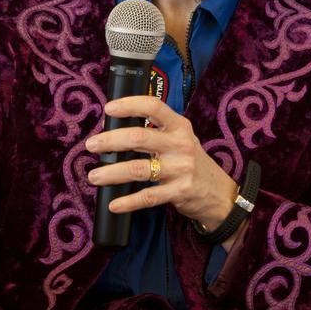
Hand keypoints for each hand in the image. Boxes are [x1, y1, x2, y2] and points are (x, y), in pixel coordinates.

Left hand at [84, 95, 239, 232]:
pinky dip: (128, 202)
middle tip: (91, 145)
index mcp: (179, 126)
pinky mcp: (180, 192)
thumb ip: (155, 132)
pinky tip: (114, 204)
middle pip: (139, 138)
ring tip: (94, 176)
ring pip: (139, 169)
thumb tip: (114, 129)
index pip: (153, 107)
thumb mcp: (180, 139)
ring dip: (112, 173)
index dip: (130, 105)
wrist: (219, 193)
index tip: (108, 109)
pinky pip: (148, 197)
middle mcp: (180, 144)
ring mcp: (181, 169)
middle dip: (110, 141)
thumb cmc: (191, 162)